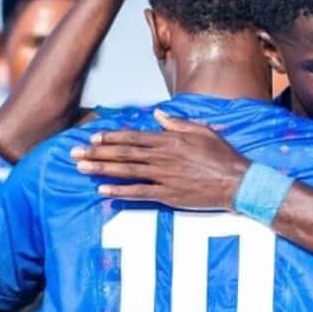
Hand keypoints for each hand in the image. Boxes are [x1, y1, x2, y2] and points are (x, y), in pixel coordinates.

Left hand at [70, 109, 249, 209]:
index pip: (134, 137)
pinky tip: (103, 190)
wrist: (238, 182)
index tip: (93, 137)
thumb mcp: (203, 131)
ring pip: (126, 171)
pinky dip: (120, 191)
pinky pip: (139, 192)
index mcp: (170, 140)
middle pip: (123, 153)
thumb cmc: (223, 155)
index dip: (111, 137)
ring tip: (81, 169)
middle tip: (74, 154)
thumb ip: (178, 123)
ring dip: (101, 169)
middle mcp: (163, 156)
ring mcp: (164, 176)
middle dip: (96, 153)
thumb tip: (159, 116)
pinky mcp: (168, 195)